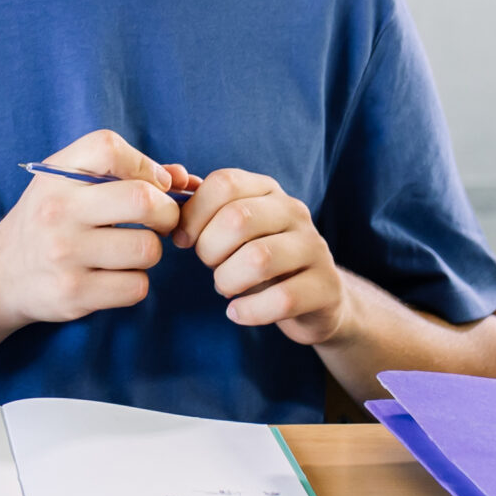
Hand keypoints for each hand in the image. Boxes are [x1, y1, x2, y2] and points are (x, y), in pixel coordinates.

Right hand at [0, 130, 192, 324]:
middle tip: (160, 222)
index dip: (145, 165)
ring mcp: (64, 254)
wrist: (0, 274)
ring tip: (128, 252)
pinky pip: (136, 287)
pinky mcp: (74, 293)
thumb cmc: (48, 221)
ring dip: (149, 253)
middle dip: (167, 212)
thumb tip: (185, 179)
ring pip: (147, 249)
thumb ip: (124, 173)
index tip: (153, 184)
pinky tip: (114, 277)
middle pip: (143, 199)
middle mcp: (57, 211)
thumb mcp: (69, 184)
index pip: (109, 148)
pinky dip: (134, 283)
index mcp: (55, 176)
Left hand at [173, 170, 349, 344]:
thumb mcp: (230, 229)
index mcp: (267, 189)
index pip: (224, 183)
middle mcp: (294, 211)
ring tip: (225, 288)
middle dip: (209, 249)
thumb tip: (169, 193)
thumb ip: (199, 208)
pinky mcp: (326, 287)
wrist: (313, 298)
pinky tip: (237, 312)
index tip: (182, 239)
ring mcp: (315, 248)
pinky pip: (282, 299)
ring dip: (227, 280)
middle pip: (238, 219)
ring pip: (259, 259)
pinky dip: (249, 310)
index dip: (193, 213)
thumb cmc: (257, 257)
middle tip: (208, 266)